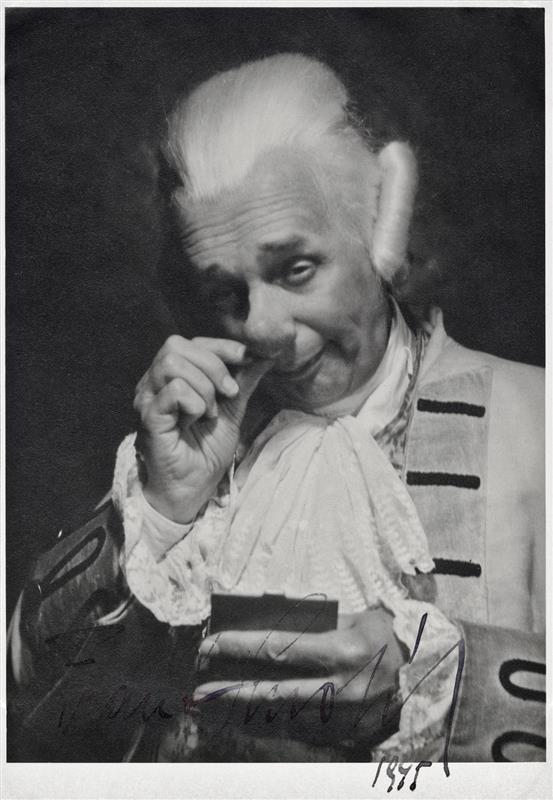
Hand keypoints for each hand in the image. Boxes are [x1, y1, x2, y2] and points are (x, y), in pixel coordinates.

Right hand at [134, 335, 271, 522]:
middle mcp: (154, 383)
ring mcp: (147, 399)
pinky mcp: (149, 418)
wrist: (193, 488)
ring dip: (203, 387)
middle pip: (176, 345)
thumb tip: (266, 352)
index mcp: (172, 376)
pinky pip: (173, 391)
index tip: (247, 360)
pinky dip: (194, 404)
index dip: (222, 347)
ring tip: (209, 413)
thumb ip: (244, 379)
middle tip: (228, 393)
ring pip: (173, 365)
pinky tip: (195, 422)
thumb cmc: (206, 450)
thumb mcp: (232, 408)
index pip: (192, 342)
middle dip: (212, 365)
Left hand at [192, 607, 406, 752]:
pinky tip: (243, 723)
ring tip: (212, 710)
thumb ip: (318, 625)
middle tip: (200, 691)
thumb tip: (272, 629)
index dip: (241, 646)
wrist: (430, 676)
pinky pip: (298, 732)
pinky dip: (267, 727)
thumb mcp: (358, 619)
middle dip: (232, 691)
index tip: (211, 644)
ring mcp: (343, 716)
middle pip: (273, 691)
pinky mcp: (345, 734)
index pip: (279, 648)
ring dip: (243, 714)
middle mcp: (340, 687)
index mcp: (343, 650)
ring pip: (281, 718)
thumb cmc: (390, 637)